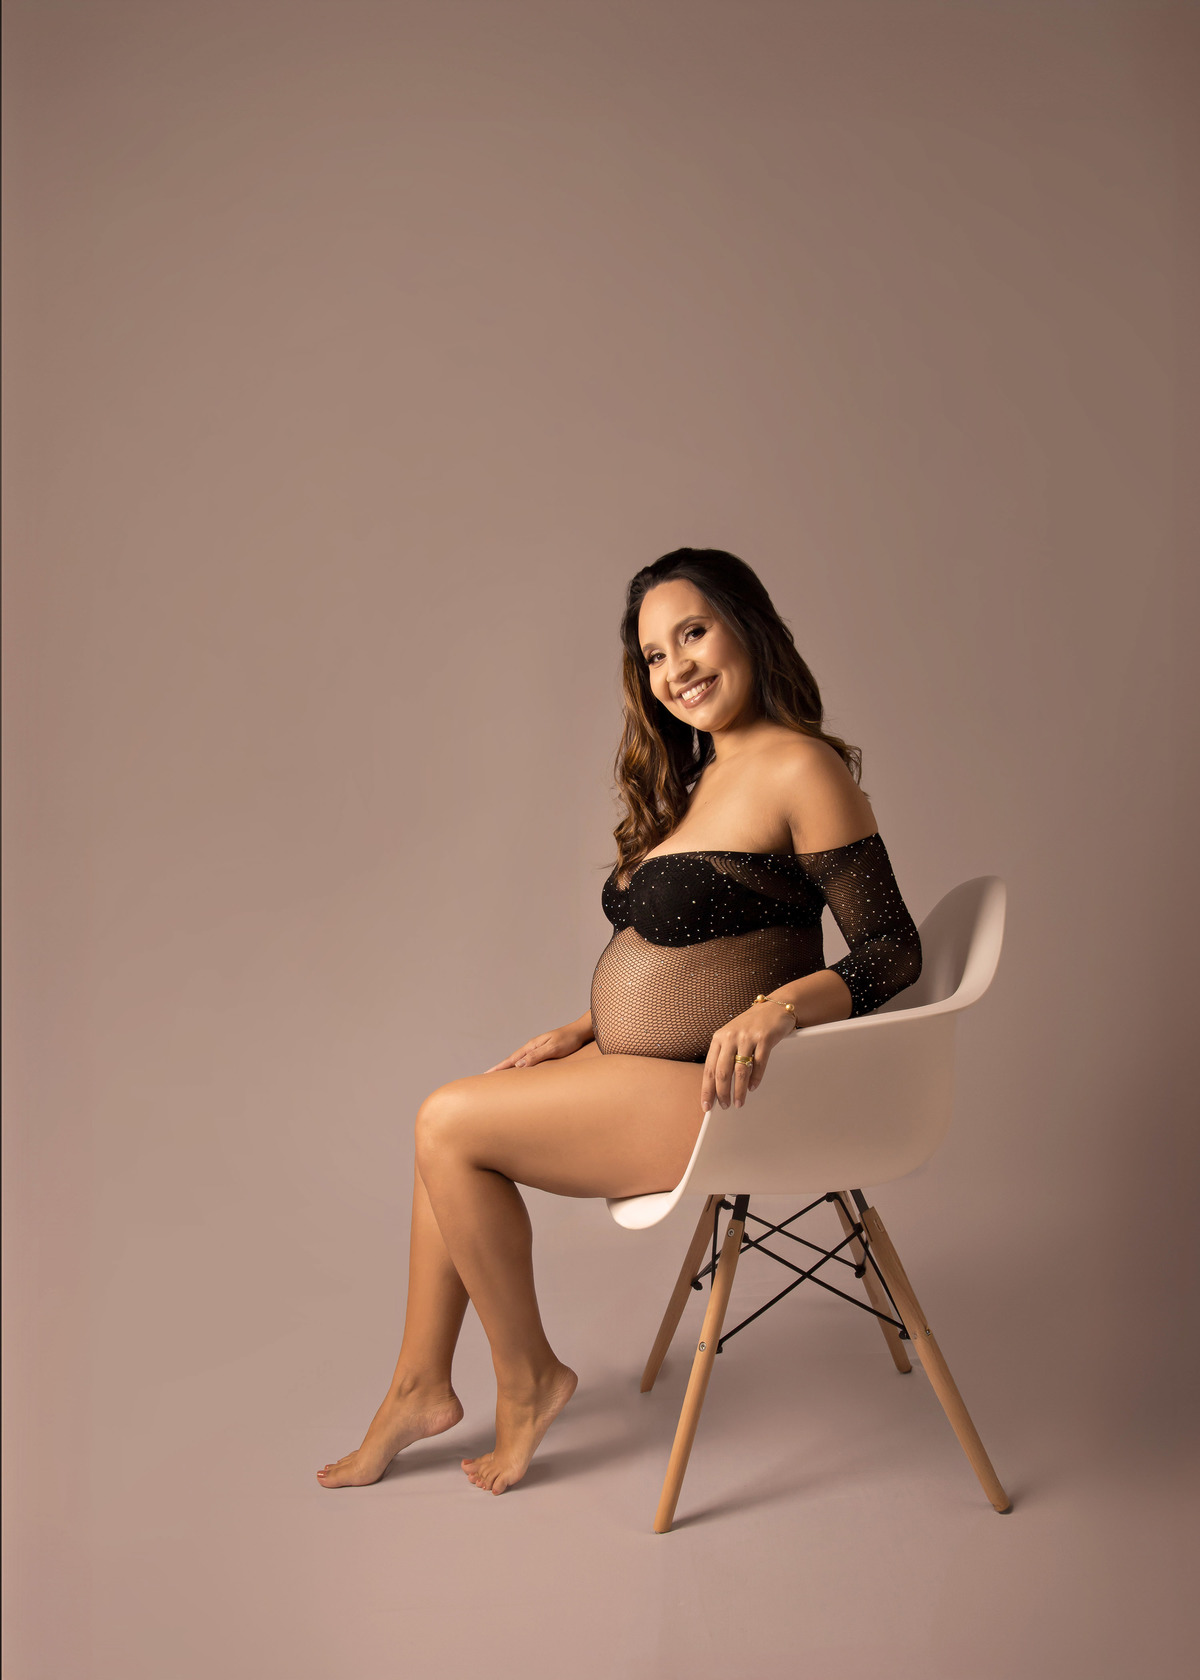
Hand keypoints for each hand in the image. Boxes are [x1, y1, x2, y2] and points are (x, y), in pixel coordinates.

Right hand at [484, 1022, 589, 1072]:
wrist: (581, 1031)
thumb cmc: (569, 1040)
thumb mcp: (553, 1048)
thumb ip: (536, 1056)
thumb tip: (519, 1065)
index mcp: (531, 1046)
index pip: (511, 1059)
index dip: (499, 1068)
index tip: (487, 1074)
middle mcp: (532, 1047)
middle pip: (512, 1060)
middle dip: (499, 1068)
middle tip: (487, 1077)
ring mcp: (537, 1049)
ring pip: (519, 1060)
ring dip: (509, 1067)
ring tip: (500, 1075)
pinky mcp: (544, 1051)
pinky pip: (528, 1060)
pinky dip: (520, 1066)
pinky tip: (520, 1070)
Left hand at [700, 998, 796, 1112]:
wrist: (774, 1007)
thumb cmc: (752, 1025)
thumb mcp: (732, 1035)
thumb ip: (724, 1055)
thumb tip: (718, 1085)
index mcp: (719, 1037)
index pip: (709, 1068)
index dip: (707, 1089)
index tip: (707, 1105)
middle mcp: (731, 1036)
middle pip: (722, 1071)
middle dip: (722, 1093)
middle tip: (725, 1106)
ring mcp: (747, 1037)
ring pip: (740, 1070)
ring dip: (739, 1090)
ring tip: (739, 1103)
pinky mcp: (764, 1038)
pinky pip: (759, 1063)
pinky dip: (755, 1079)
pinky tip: (753, 1088)